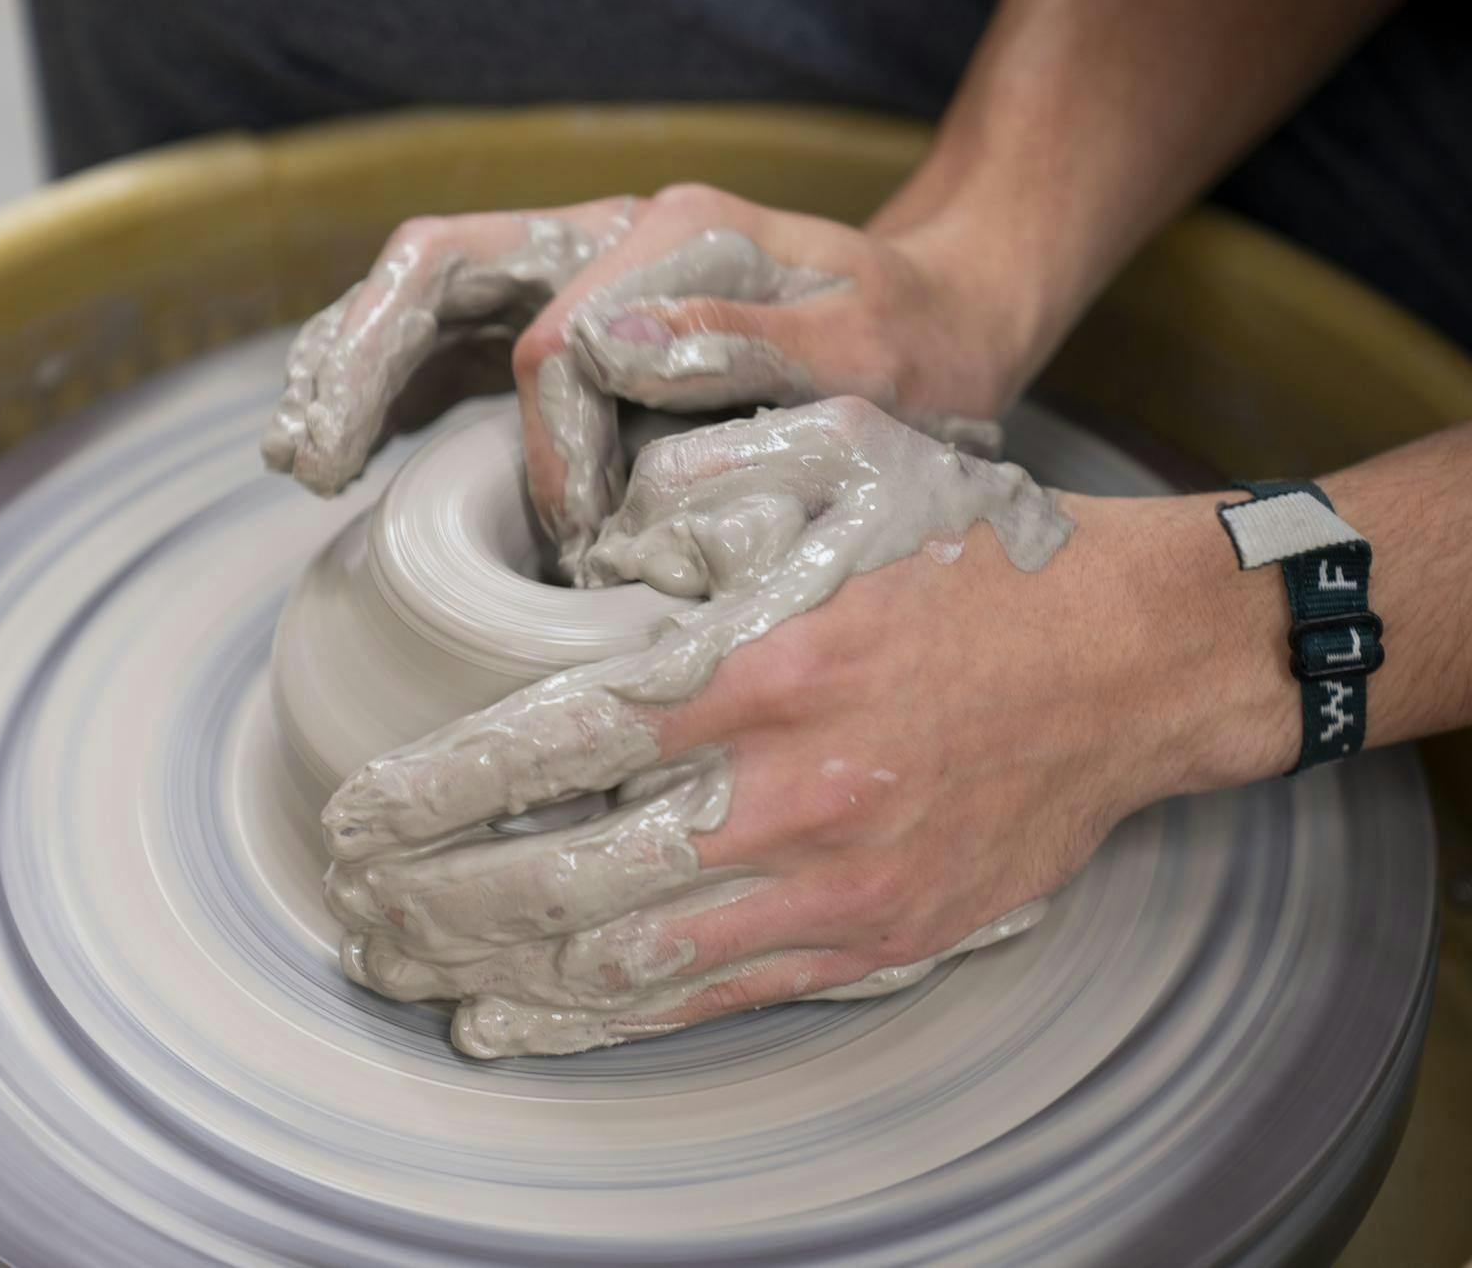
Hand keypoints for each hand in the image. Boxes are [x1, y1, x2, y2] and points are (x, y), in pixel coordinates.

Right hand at [264, 184, 1034, 574]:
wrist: (940, 322)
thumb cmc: (914, 345)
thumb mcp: (874, 347)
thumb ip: (752, 342)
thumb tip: (604, 347)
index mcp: (671, 234)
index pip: (554, 344)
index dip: (550, 452)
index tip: (583, 542)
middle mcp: (605, 240)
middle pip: (442, 270)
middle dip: (361, 359)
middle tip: (304, 457)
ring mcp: (574, 278)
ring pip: (425, 299)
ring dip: (349, 368)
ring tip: (297, 457)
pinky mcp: (560, 327)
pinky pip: (449, 344)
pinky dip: (385, 390)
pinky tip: (345, 455)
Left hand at [318, 398, 1215, 1057]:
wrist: (1133, 659)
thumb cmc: (973, 553)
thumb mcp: (835, 464)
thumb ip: (692, 503)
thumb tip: (575, 559)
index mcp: (767, 664)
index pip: (555, 743)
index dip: (437, 792)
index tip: (356, 817)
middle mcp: (791, 790)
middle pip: (566, 875)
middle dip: (437, 902)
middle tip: (353, 909)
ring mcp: (835, 883)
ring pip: (623, 959)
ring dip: (492, 972)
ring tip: (401, 971)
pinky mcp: (872, 941)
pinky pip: (708, 1000)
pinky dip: (595, 1023)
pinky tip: (509, 1023)